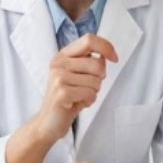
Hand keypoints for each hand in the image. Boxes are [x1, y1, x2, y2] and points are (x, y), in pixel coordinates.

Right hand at [4, 34, 118, 162]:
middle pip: (97, 63)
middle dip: (99, 79)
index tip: (115, 58)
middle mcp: (58, 63)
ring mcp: (58, 77)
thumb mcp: (76, 74)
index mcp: (63, 55)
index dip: (106, 47)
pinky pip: (90, 93)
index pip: (89, 40)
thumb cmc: (67, 97)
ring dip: (93, 92)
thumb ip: (88, 61)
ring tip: (79, 96)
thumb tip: (106, 55)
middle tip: (86, 87)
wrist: (48, 122)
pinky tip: (77, 104)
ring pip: (96, 81)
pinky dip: (89, 101)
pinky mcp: (62, 93)